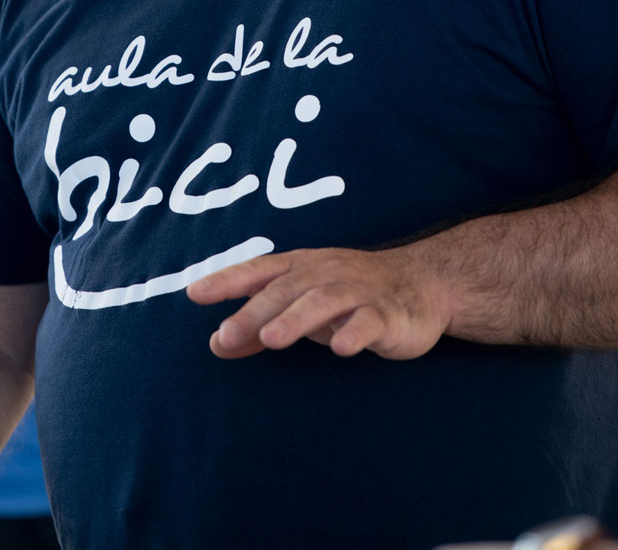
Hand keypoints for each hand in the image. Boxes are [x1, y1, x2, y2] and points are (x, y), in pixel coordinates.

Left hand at [186, 245, 450, 359]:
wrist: (422, 285)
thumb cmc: (349, 295)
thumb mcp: (302, 306)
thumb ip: (259, 325)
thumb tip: (217, 343)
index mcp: (302, 268)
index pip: (259, 270)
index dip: (228, 280)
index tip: (195, 294)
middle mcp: (326, 274)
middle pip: (287, 290)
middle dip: (255, 312)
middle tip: (226, 335)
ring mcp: (359, 292)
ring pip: (324, 301)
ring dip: (296, 319)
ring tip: (272, 339)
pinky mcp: (388, 314)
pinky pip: (370, 321)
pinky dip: (355, 333)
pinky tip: (341, 348)